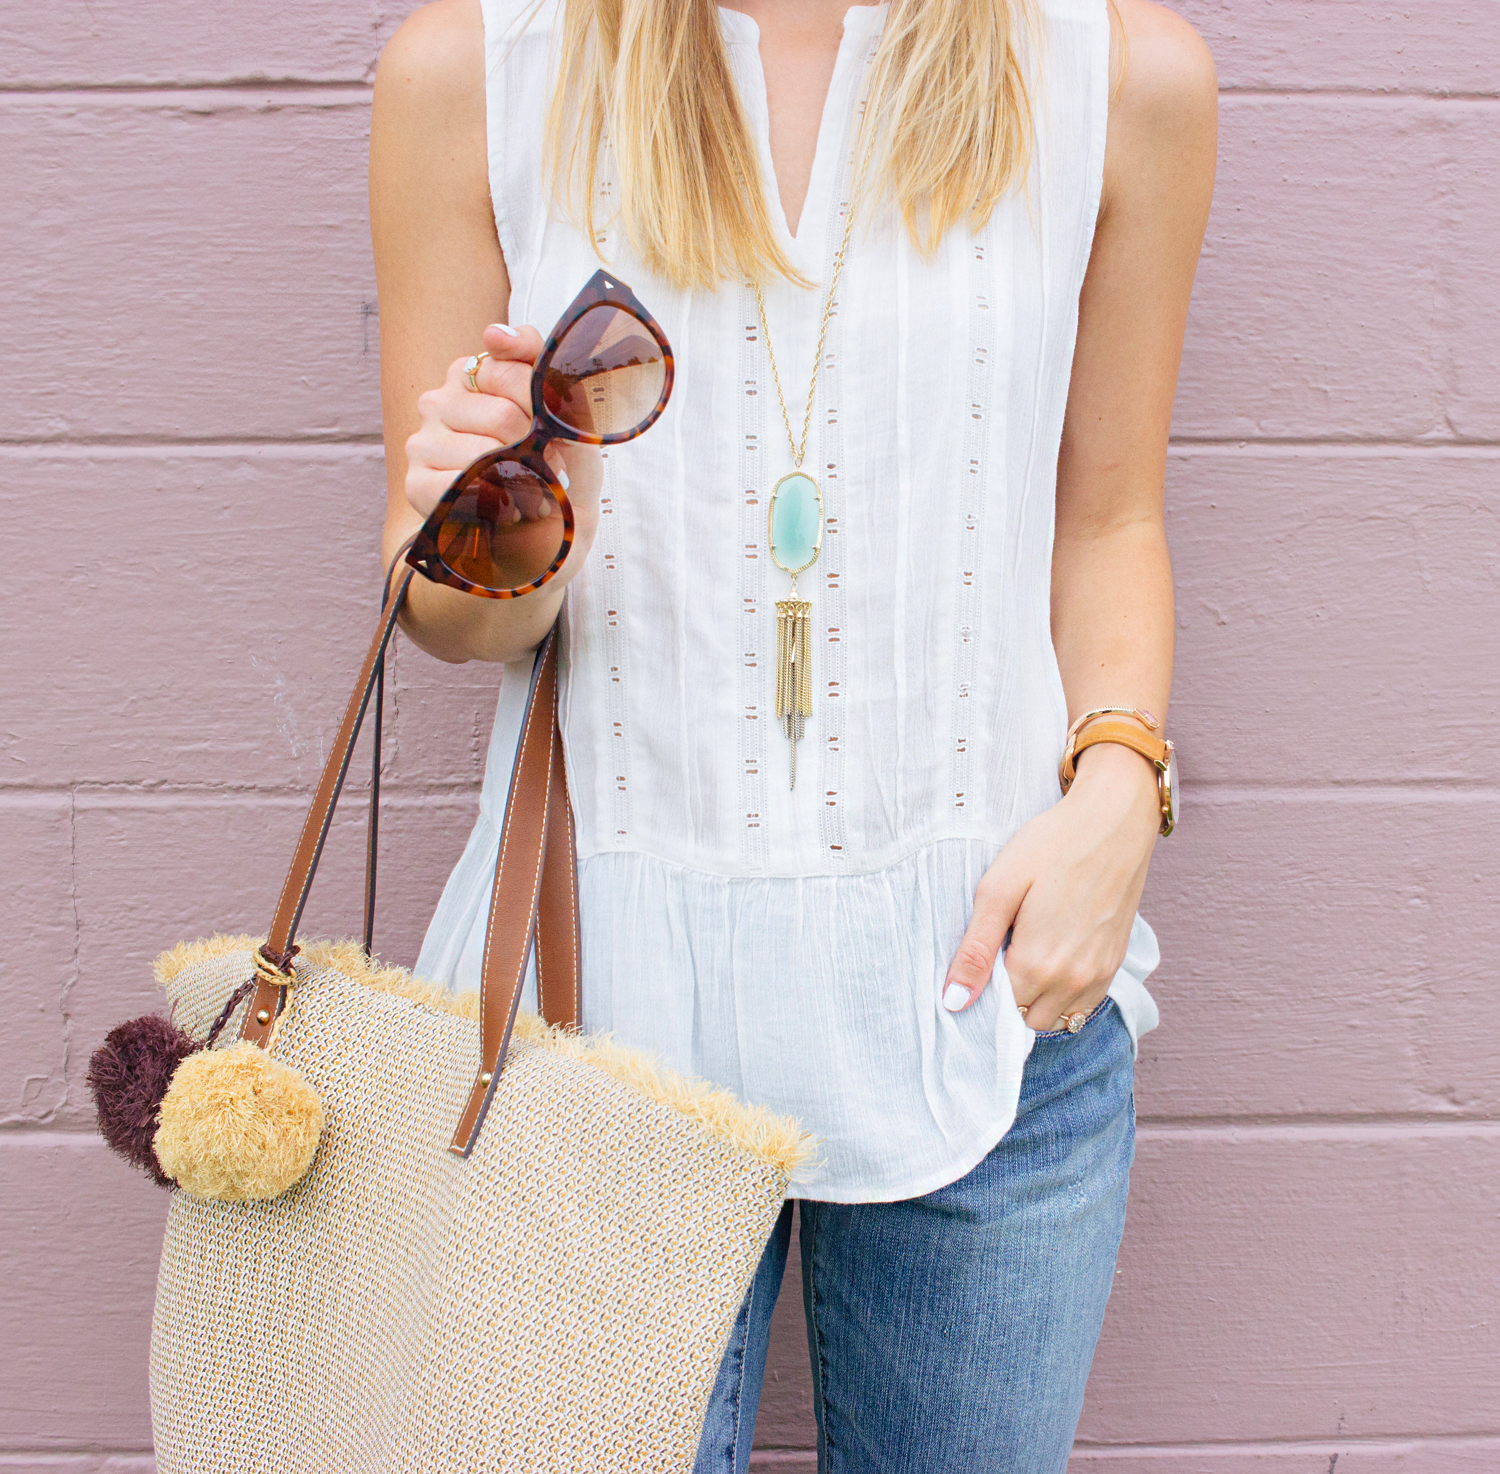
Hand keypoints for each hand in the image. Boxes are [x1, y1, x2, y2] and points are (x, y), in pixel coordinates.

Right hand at [403, 322, 602, 575]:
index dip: (548, 408)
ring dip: (524, 486)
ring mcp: (423, 442)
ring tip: (531, 496)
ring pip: (485, 454)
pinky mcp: (417, 484)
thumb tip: (494, 333)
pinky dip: (498, 507)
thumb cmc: (560, 477)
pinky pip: (461, 489)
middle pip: (505, 415)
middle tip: (546, 472)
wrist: (547, 545)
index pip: (512, 366)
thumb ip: (542, 368)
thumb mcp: (571, 423)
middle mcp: (441, 400)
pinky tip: (506, 512)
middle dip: (539, 453)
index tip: (557, 432)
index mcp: (476, 373)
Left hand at [942, 743, 1160, 1030]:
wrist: (1113, 821)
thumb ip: (975, 951)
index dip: (982, 992)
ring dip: (1036, 1002)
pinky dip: (1064, 997)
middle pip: (1026, 1022)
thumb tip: (953, 1002)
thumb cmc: (1050, 845)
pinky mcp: (1115, 963)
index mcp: (1037, 963)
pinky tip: (1052, 959)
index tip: (979, 963)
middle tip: (1000, 956)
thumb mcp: (997, 890)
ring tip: (1024, 956)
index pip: (998, 1012)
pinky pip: (1084, 1006)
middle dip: (1008, 1001)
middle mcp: (1072, 980)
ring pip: (1057, 1019)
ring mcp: (1098, 974)